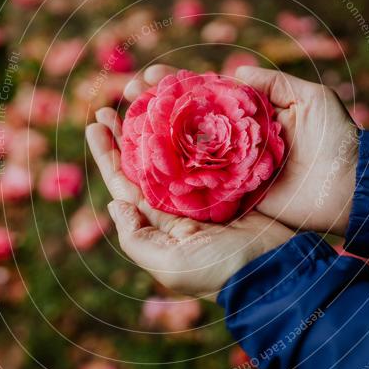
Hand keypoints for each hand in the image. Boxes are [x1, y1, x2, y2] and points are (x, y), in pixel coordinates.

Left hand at [85, 108, 294, 300]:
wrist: (273, 269)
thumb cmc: (219, 272)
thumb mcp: (170, 266)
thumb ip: (137, 238)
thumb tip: (115, 204)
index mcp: (160, 221)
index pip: (125, 183)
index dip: (109, 154)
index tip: (95, 123)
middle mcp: (179, 203)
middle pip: (146, 160)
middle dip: (128, 132)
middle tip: (115, 102)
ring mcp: (207, 190)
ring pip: (177, 149)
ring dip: (162, 123)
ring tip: (148, 96)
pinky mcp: (234, 179)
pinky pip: (210, 148)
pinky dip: (198, 128)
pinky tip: (190, 107)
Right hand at [124, 65, 359, 235]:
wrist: (353, 187)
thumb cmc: (337, 138)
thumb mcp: (311, 97)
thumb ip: (272, 82)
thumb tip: (233, 70)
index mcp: (248, 118)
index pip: (204, 97)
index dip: (174, 86)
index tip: (149, 77)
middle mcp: (234, 143)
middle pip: (185, 123)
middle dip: (153, 108)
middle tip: (127, 94)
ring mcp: (231, 171)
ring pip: (184, 154)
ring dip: (151, 140)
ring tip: (122, 123)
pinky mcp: (234, 198)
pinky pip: (197, 188)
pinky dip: (169, 177)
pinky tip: (141, 164)